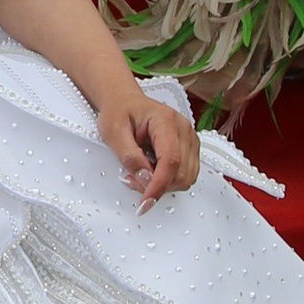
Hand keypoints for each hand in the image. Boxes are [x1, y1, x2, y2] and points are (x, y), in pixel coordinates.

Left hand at [98, 89, 200, 206]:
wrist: (125, 101)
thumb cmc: (119, 111)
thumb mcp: (113, 132)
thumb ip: (129, 156)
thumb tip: (144, 178)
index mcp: (166, 121)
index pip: (170, 160)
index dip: (158, 186)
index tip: (145, 202)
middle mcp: (184, 130)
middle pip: (181, 173)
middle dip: (157, 186)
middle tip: (132, 180)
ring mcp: (189, 139)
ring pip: (187, 177)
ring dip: (163, 185)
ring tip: (140, 174)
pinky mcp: (189, 149)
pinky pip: (186, 174)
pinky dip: (168, 180)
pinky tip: (152, 172)